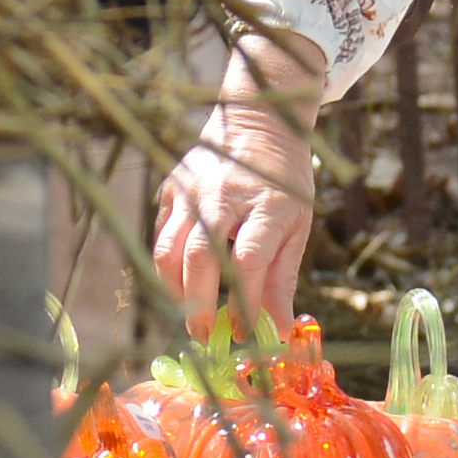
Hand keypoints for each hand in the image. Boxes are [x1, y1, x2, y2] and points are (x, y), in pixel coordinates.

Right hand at [151, 49, 325, 321]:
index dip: (244, 303)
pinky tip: (180, 281)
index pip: (248, 261)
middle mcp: (224, 195)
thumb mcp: (297, 225)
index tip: (245, 334)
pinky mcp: (170, 187)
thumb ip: (282, 277)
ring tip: (189, 313)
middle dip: (199, 304)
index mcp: (267, 204)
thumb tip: (276, 330)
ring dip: (174, 289)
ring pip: (168, 249)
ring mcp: (191, 189)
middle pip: (200, 257)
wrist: (258, 121)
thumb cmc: (284, 180)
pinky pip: (159, 234)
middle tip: (205, 335)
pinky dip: (166, 265)